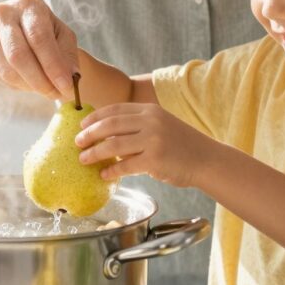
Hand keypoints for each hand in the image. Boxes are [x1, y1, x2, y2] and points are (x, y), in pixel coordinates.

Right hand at [0, 0, 78, 99]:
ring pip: (9, 71)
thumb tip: (72, 78)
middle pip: (19, 55)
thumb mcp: (59, 32)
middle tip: (56, 95)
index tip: (66, 86)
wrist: (4, 24)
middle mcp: (3, 15)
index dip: (53, 65)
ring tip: (46, 88)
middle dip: (40, 81)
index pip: (39, 37)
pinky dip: (20, 86)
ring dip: (30, 86)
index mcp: (28, 5)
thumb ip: (67, 53)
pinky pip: (1, 78)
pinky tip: (29, 82)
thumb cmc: (39, 28)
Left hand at [75, 103, 213, 187]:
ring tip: (83, 160)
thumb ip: (138, 125)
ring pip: (113, 145)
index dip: (95, 117)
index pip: (115, 110)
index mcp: (150, 110)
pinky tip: (103, 175)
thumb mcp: (162, 124)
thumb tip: (106, 135)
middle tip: (77, 143)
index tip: (81, 125)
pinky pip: (125, 166)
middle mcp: (151, 122)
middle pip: (110, 125)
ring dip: (95, 153)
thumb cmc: (181, 145)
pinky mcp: (155, 160)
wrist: (207, 160)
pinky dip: (111, 171)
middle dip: (89, 134)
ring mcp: (153, 140)